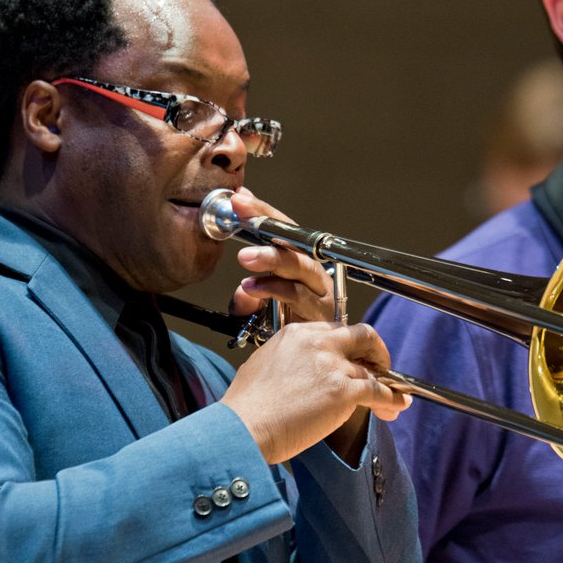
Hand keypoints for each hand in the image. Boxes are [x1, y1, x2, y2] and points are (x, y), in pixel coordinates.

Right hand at [219, 321, 410, 464]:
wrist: (243, 427)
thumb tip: (302, 370)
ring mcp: (332, 365)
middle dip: (375, 349)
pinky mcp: (343, 391)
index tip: (353, 357)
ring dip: (385, 382)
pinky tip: (398, 404)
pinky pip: (378, 391)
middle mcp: (317, 343)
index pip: (334, 331)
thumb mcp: (263, 364)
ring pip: (371, 368)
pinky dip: (392, 399)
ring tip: (391, 396)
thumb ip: (289, 359)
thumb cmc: (246, 407)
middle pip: (361, 335)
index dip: (348, 346)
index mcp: (297, 334)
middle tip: (379, 364)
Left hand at [228, 188, 334, 321]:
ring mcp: (321, 291)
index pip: (282, 228)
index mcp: (300, 262)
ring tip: (246, 257)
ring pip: (300, 265)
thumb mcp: (260, 308)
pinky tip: (250, 288)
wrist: (313, 364)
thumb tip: (242, 291)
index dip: (262, 211)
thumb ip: (249, 296)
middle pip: (296, 240)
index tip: (239, 199)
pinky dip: (273, 290)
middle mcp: (314, 272)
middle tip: (242, 216)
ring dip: (272, 258)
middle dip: (269, 225)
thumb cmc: (289, 329)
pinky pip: (298, 296)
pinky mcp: (322, 312)